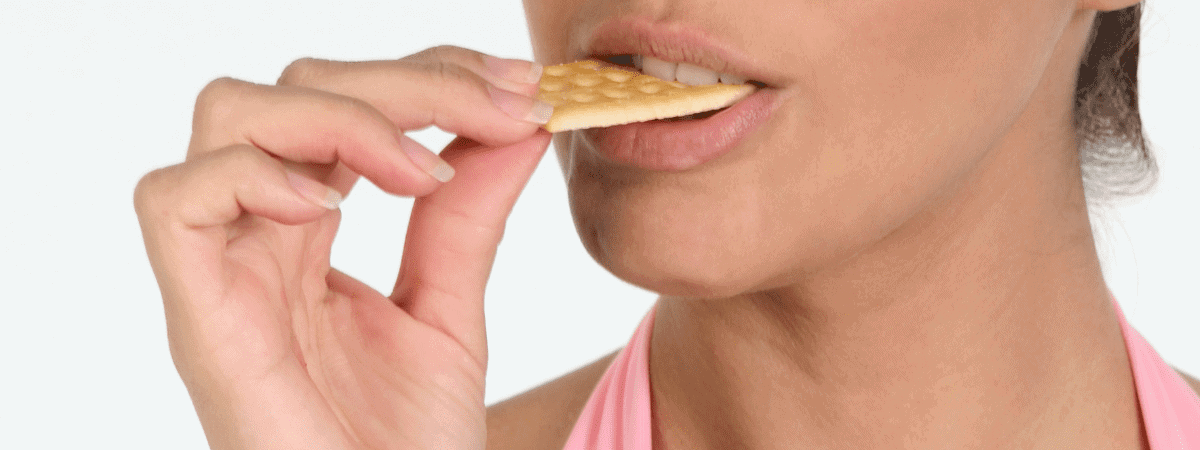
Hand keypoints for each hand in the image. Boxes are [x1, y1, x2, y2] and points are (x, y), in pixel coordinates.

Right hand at [134, 46, 552, 449]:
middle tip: (499, 107)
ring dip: (341, 116)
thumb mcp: (450, 305)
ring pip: (229, 118)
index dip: (427, 76)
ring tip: (421, 169)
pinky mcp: (202, 319)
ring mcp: (224, 274)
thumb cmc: (404, 444)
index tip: (520, 91)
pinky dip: (255, 176)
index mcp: (306, 231)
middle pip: (293, 90)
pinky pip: (175, 203)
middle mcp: (257, 239)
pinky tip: (338, 207)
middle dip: (404, 80)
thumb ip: (467, 215)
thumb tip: (517, 123)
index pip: (343, 102)